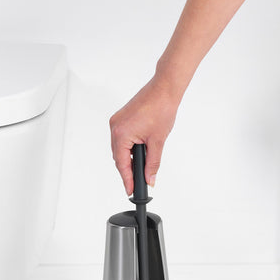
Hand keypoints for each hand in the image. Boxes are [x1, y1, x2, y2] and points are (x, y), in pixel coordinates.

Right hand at [109, 76, 178, 195]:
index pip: (121, 164)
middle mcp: (115, 127)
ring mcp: (117, 122)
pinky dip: (128, 147)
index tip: (130, 190)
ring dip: (128, 158)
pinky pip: (121, 138)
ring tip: (139, 168)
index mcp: (121, 134)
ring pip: (119, 148)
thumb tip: (150, 178)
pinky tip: (137, 152)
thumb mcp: (157, 142)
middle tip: (137, 182)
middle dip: (128, 170)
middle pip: (118, 157)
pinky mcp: (121, 118)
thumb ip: (152, 163)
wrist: (164, 89)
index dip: (127, 179)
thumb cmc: (161, 108)